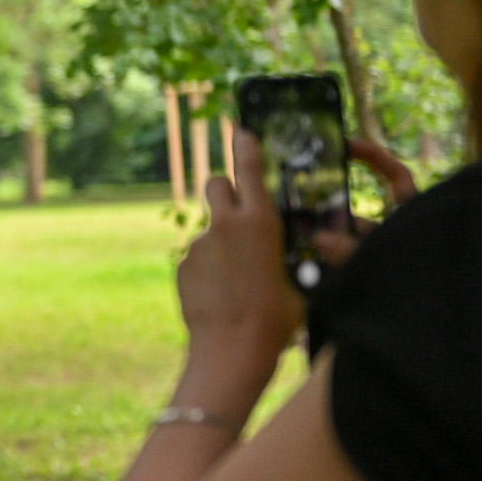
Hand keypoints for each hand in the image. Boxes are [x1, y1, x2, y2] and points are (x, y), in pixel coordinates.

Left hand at [172, 131, 302, 420]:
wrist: (232, 349)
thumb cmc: (277, 318)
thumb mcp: (299, 278)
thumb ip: (289, 252)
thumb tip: (291, 251)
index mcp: (260, 221)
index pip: (249, 169)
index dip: (246, 147)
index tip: (242, 131)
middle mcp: (224, 224)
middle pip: (215, 183)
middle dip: (224, 188)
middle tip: (237, 208)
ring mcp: (198, 244)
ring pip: (209, 228)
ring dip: (220, 242)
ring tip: (236, 280)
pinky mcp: (182, 264)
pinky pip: (197, 258)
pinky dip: (208, 269)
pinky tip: (220, 295)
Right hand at [309, 139, 419, 267]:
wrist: (446, 319)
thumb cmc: (426, 277)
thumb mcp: (385, 257)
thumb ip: (349, 250)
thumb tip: (319, 239)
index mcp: (414, 215)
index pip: (396, 175)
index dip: (373, 156)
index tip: (346, 145)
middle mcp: (405, 234)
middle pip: (366, 215)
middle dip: (336, 216)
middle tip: (306, 212)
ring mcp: (396, 257)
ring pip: (360, 245)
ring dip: (335, 246)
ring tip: (303, 245)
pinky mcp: (388, 277)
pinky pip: (358, 268)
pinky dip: (340, 268)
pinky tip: (314, 272)